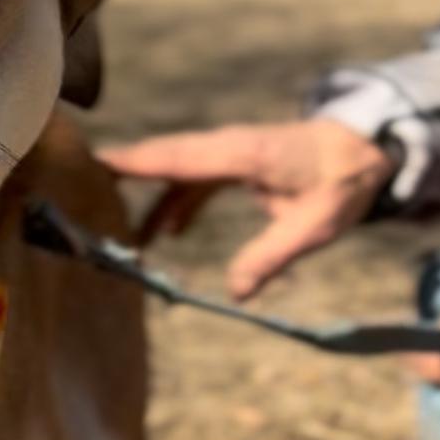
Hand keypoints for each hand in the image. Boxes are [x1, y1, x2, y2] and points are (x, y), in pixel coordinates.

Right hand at [99, 118, 395, 298]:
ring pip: (174, 167)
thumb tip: (236, 293)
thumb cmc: (342, 183)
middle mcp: (227, 146)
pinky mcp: (233, 161)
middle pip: (164, 157)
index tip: (92, 163)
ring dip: (145, 191)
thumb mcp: (315, 226)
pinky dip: (172, 198)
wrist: (365, 149)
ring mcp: (228, 151)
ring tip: (112, 222)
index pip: (178, 157)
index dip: (135, 162)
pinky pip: (191, 176)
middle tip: (74, 183)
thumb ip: (273, 256)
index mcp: (242, 154)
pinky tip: (164, 233)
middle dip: (122, 170)